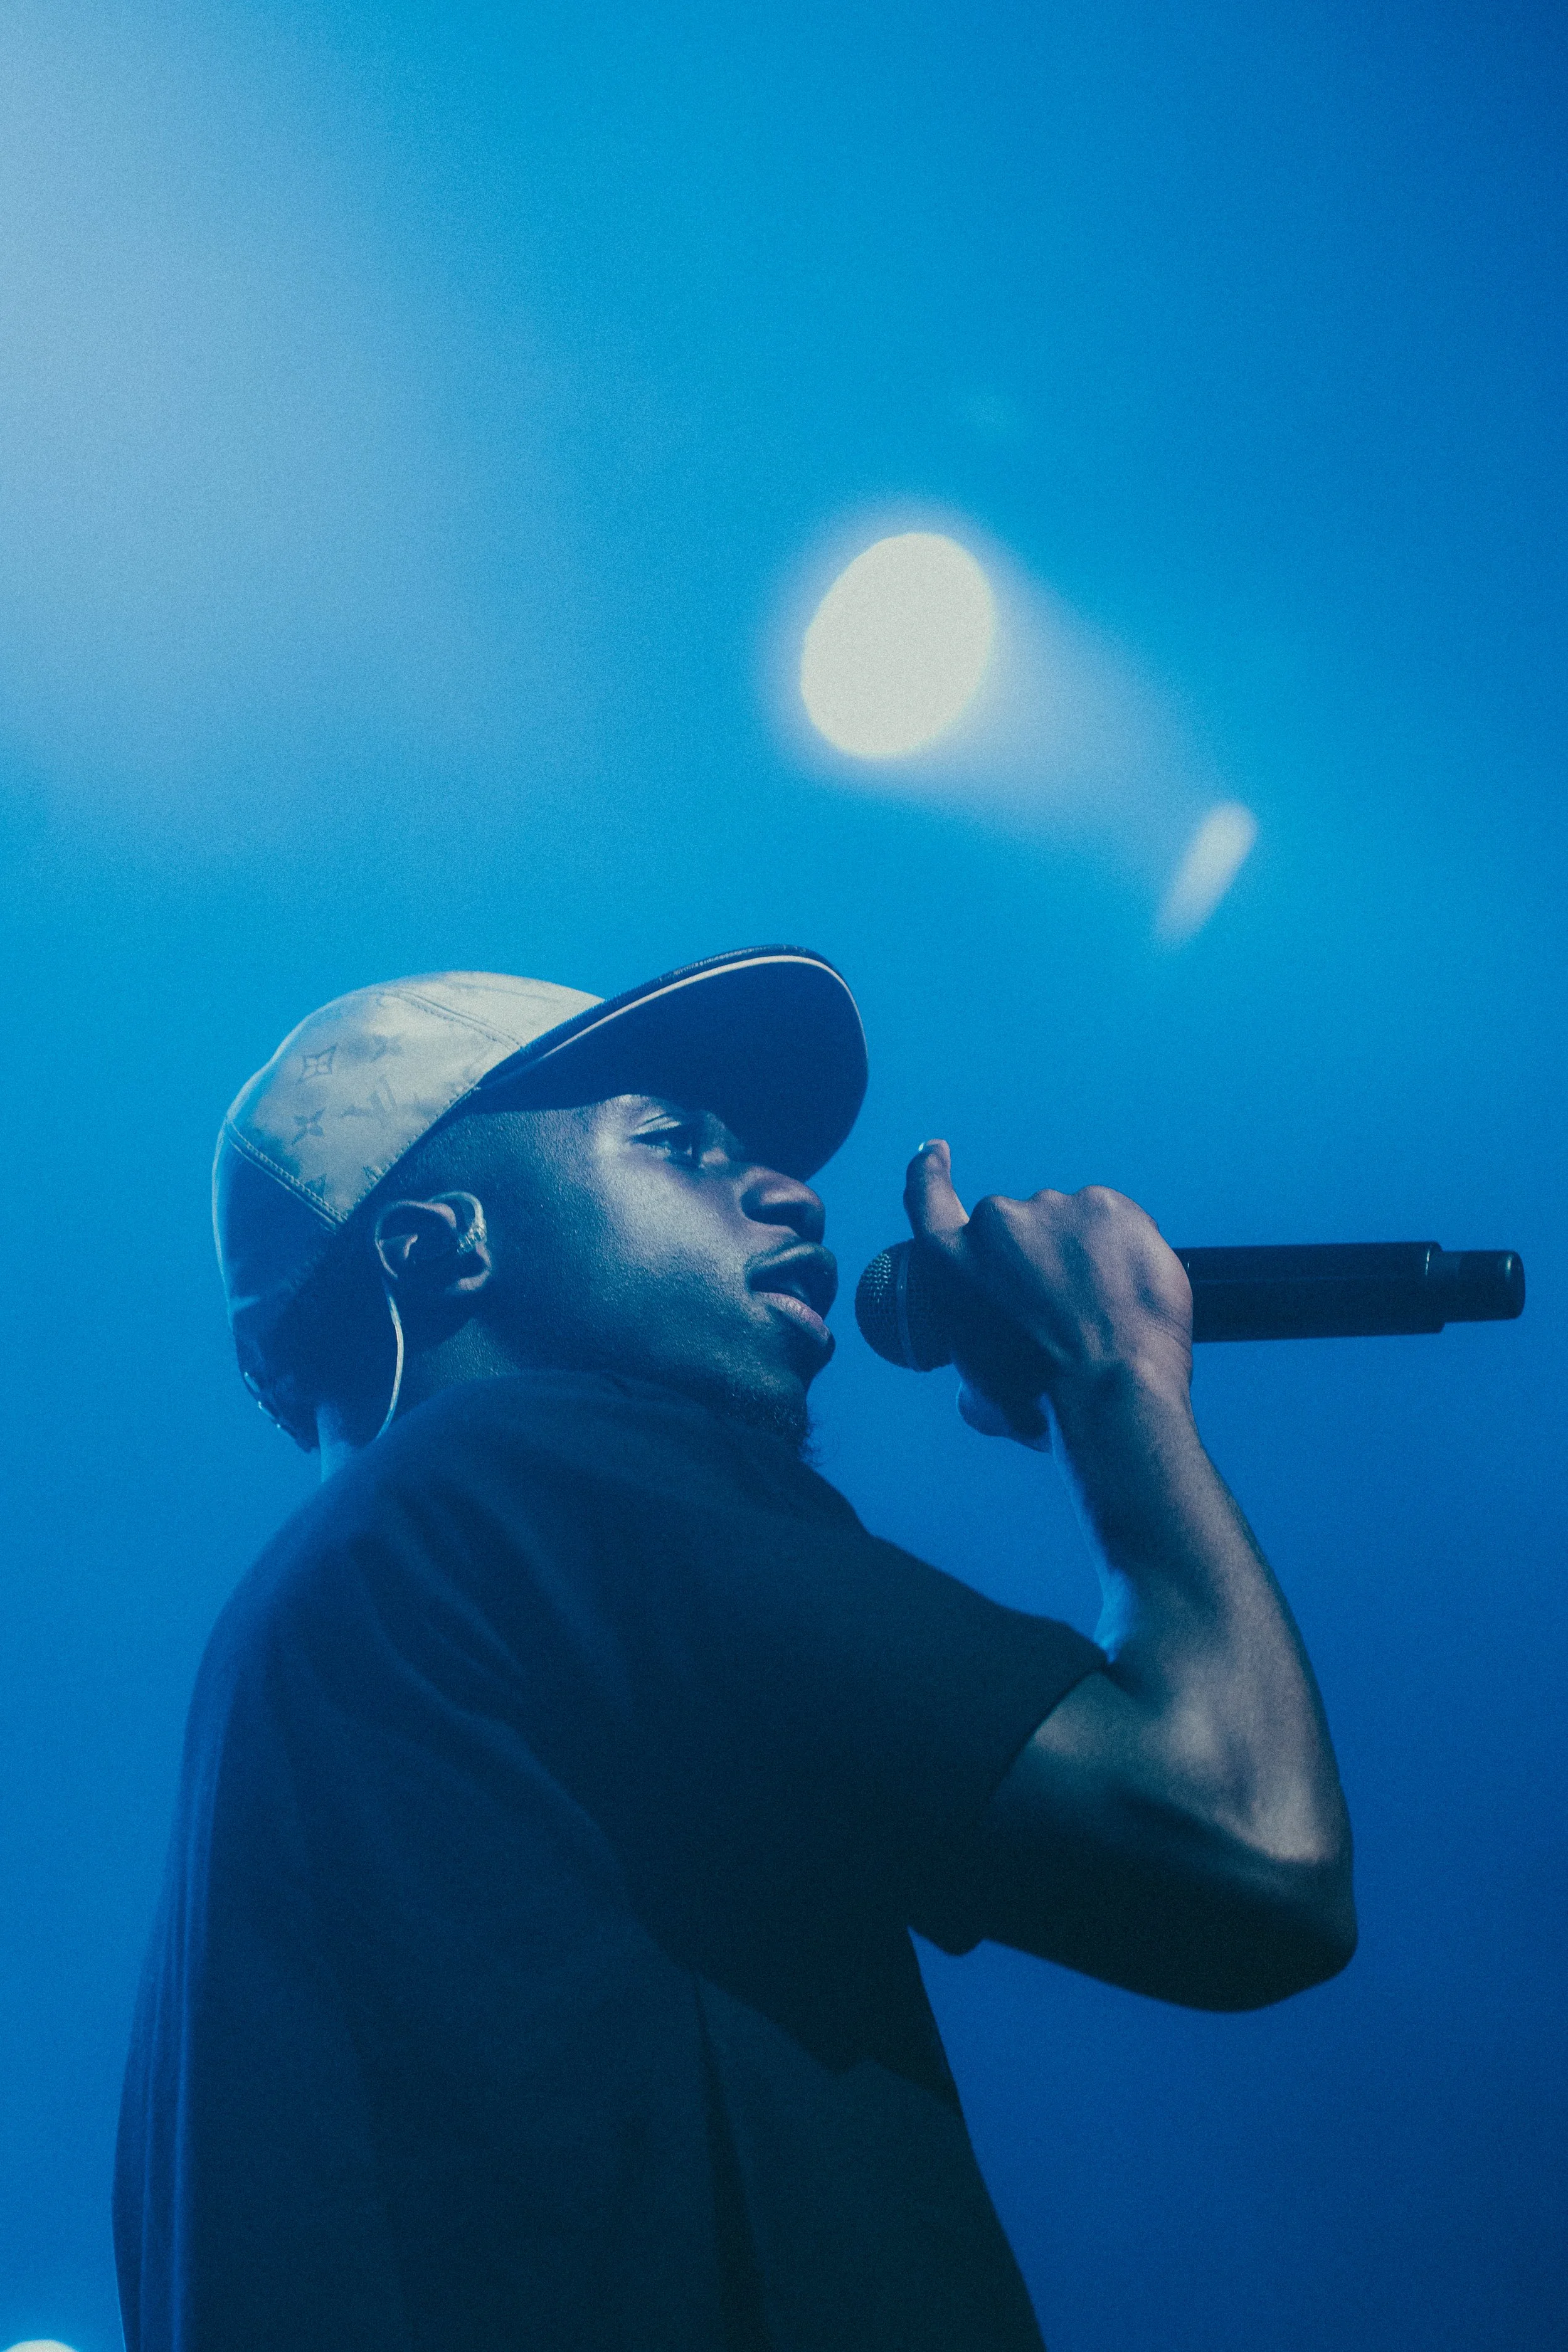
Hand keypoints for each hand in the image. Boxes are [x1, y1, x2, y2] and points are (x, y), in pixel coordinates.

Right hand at [904, 1141, 1193, 1440]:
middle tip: (1067, 1313)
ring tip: (1104, 1311)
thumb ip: (974, 1360)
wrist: (1110, 1395)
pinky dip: (1124, 1252)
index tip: (936, 1152)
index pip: (927, 1195)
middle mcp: (996, 1223)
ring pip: (1071, 1224)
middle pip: (1018, 1228)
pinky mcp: (1111, 1206)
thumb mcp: (981, 1394)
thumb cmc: (1043, 1405)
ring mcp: (1055, 1207)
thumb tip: (981, 1383)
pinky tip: (1129, 1293)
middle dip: (1041, 1262)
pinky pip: (1117, 1222)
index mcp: (950, 1262)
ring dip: (1085, 1256)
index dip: (930, 1171)